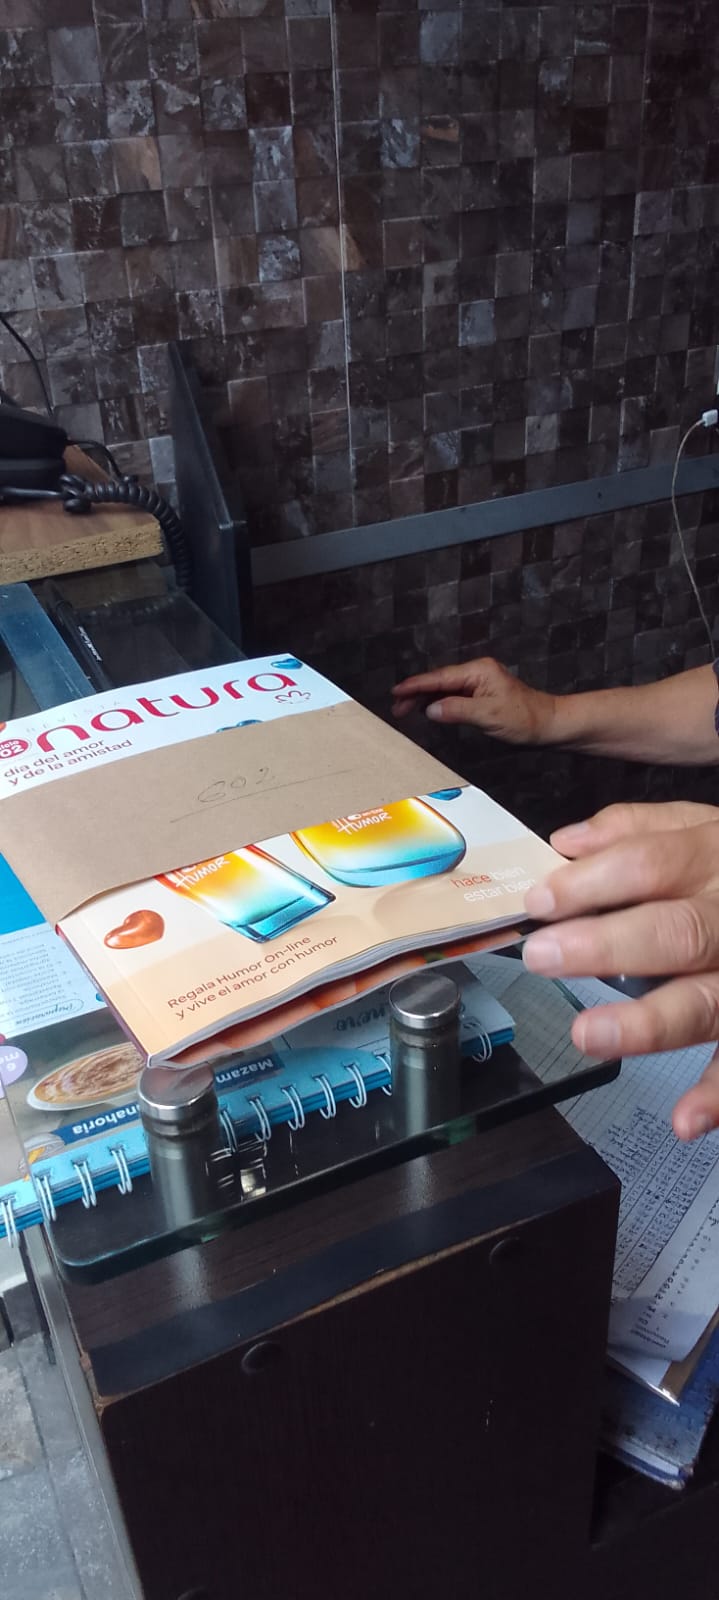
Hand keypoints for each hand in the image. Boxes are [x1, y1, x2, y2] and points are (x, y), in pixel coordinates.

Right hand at [392, 657, 556, 743]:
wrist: (549, 724)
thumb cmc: (525, 719)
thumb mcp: (488, 716)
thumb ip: (456, 710)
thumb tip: (431, 709)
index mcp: (478, 671)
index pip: (440, 678)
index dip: (416, 685)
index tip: (396, 691)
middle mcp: (477, 673)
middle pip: (439, 681)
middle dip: (416, 693)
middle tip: (397, 707)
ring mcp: (480, 683)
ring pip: (444, 689)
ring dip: (425, 699)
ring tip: (405, 710)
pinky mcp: (482, 695)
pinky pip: (454, 696)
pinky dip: (439, 703)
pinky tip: (428, 710)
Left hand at [522, 801, 718, 1139]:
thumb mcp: (706, 828)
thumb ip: (639, 829)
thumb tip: (567, 842)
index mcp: (716, 858)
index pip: (650, 864)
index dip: (591, 882)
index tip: (538, 902)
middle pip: (679, 932)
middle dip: (609, 945)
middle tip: (544, 957)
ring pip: (707, 1001)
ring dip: (650, 1023)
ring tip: (590, 1034)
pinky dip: (718, 1094)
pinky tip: (687, 1120)